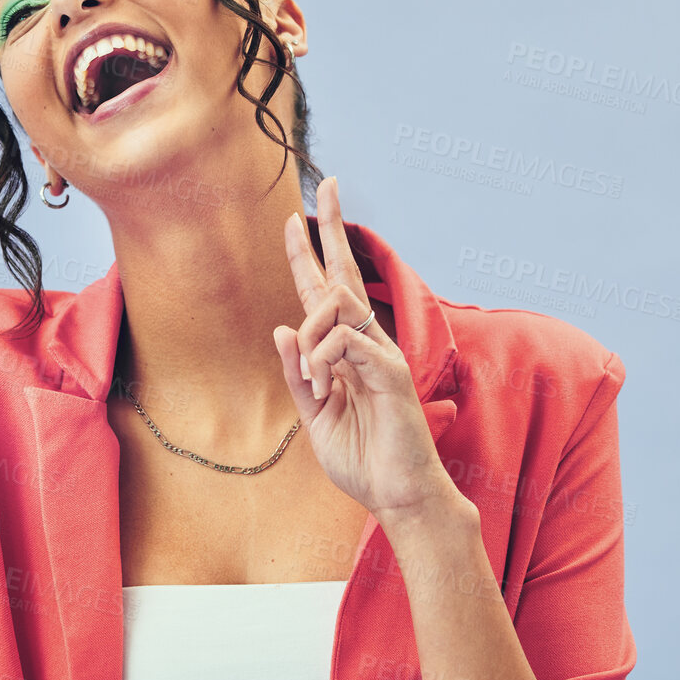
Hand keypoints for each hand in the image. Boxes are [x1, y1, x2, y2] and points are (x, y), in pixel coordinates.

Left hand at [271, 177, 452, 519]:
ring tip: (312, 381)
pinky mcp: (391, 372)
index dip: (307, 255)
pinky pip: (346, 342)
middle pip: (343, 275)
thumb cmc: (362, 459)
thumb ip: (297, 374)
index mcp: (345, 353)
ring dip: (309, 338)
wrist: (397, 495)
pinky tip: (321, 381)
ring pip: (335, 308)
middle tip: (327, 184)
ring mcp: (382, 355)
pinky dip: (323, 357)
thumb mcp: (315, 415)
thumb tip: (281, 328)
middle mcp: (366, 344)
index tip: (293, 218)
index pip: (323, 293)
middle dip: (332, 229)